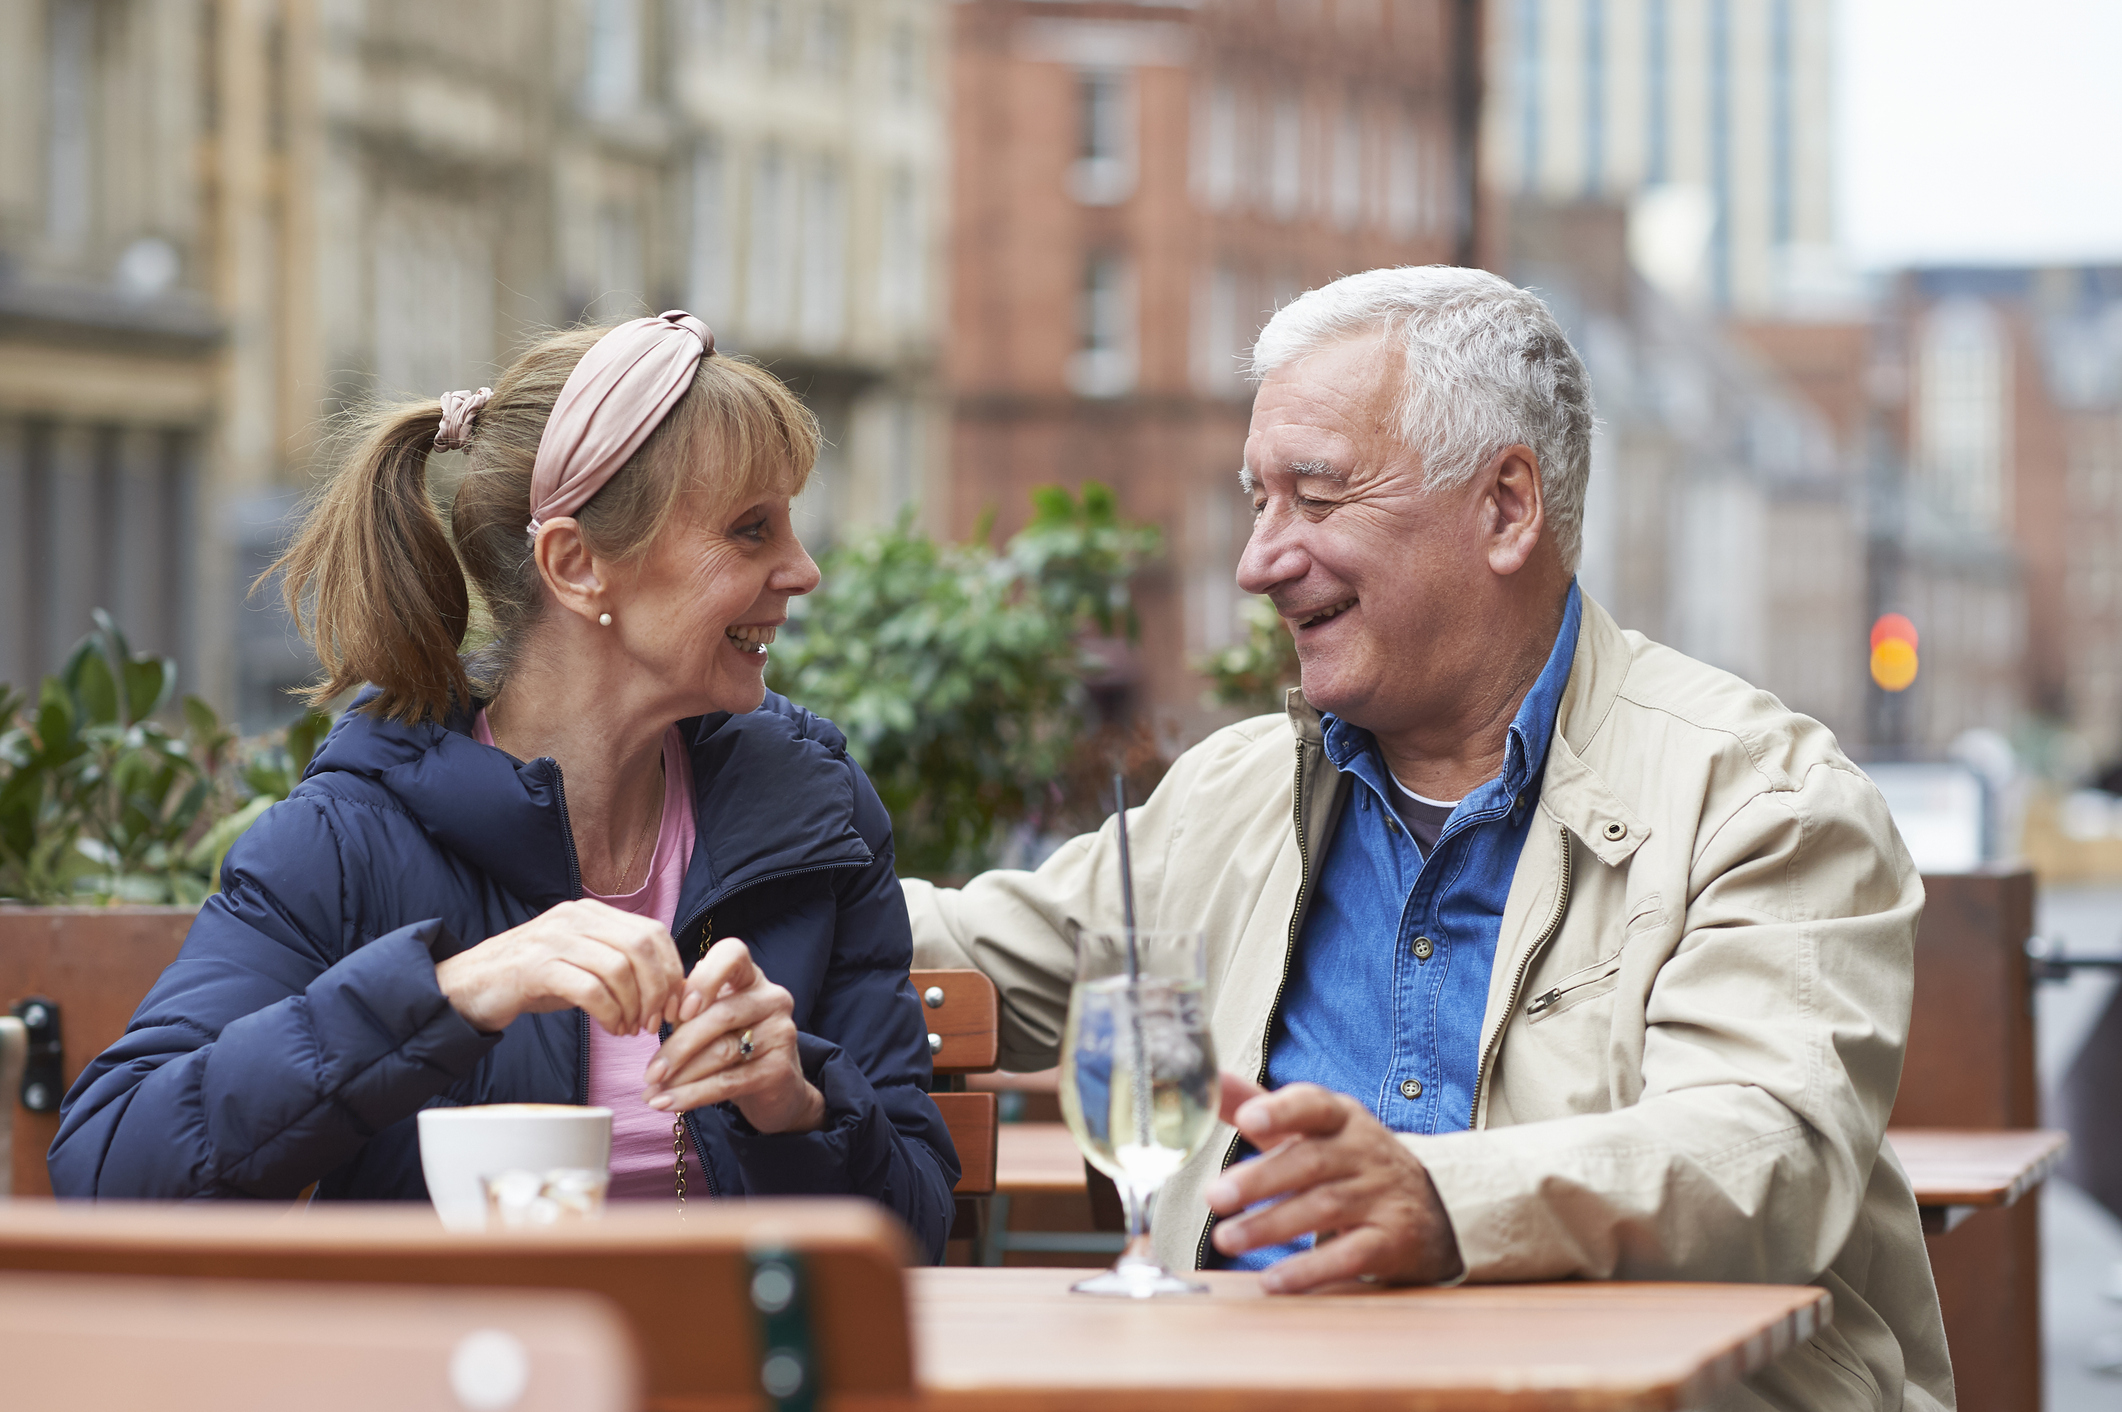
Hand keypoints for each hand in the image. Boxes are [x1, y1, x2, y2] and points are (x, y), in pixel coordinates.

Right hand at [434, 899, 688, 1036]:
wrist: (467, 986)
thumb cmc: (532, 980)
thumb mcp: (581, 962)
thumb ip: (619, 964)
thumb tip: (668, 988)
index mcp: (591, 912)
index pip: (652, 932)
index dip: (672, 970)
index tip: (674, 1004)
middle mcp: (575, 917)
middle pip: (641, 947)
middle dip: (658, 990)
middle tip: (655, 1021)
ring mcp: (554, 939)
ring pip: (619, 968)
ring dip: (634, 1006)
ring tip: (629, 1028)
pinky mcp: (536, 966)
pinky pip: (590, 989)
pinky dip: (610, 1013)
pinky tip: (611, 1027)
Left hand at [641, 938, 823, 1134]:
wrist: (775, 1090)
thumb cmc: (733, 1046)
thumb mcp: (709, 1019)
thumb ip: (685, 1007)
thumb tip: (650, 1011)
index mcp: (751, 977)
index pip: (732, 954)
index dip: (704, 978)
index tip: (678, 1011)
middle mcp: (772, 998)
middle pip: (720, 1015)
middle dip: (677, 1046)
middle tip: (649, 1072)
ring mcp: (780, 1032)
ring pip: (722, 1051)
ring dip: (680, 1076)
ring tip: (653, 1092)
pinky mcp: (779, 1069)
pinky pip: (728, 1082)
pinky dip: (692, 1095)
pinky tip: (669, 1103)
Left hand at [1204, 1072, 1463, 1292]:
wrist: (1432, 1204)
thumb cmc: (1350, 1160)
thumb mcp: (1314, 1127)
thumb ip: (1262, 1106)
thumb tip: (1210, 1080)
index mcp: (1342, 1118)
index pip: (1314, 1105)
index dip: (1281, 1110)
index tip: (1247, 1120)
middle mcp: (1365, 1153)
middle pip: (1310, 1161)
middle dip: (1260, 1179)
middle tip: (1214, 1196)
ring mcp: (1382, 1197)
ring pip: (1324, 1208)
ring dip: (1270, 1226)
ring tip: (1227, 1240)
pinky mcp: (1392, 1242)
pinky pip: (1350, 1256)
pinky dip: (1310, 1270)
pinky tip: (1273, 1281)